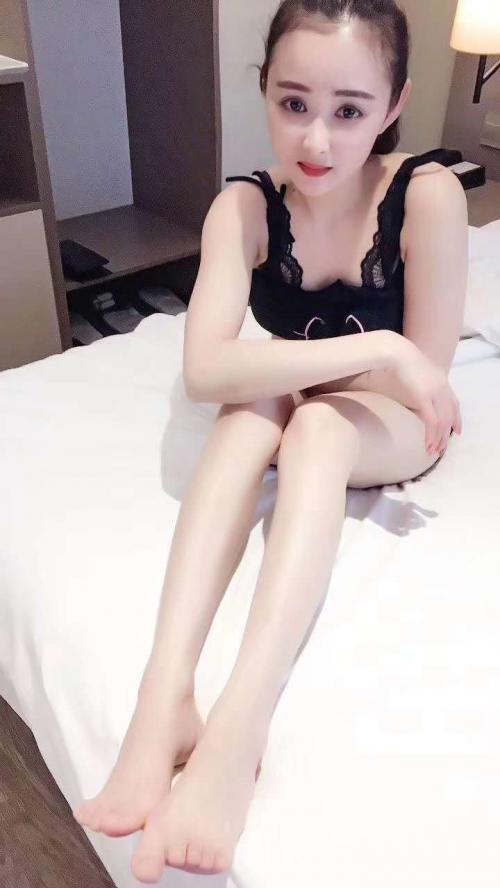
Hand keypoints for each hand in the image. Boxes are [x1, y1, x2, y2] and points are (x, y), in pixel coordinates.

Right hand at [387, 335, 462, 456]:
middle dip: (446, 436)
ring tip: (432, 451)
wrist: (397, 352)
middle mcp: (443, 388)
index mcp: (442, 381)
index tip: (457, 432)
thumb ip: (422, 381)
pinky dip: (431, 435)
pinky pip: (432, 422)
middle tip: (441, 449)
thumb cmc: (402, 359)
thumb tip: (417, 388)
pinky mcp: (424, 398)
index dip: (457, 419)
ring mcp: (435, 393)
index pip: (455, 405)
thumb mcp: (418, 371)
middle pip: (450, 417)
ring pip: (443, 423)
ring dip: (438, 439)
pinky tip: (428, 444)